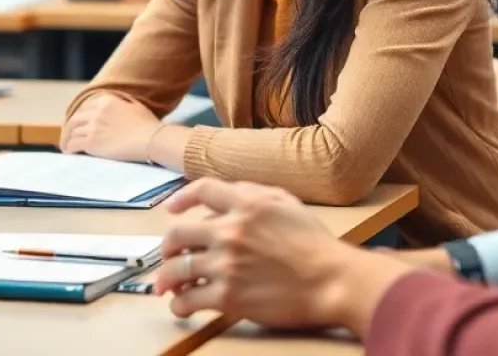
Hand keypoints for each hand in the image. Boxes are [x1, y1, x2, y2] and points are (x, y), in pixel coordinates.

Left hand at [60, 94, 160, 162]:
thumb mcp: (135, 106)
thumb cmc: (148, 125)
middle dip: (70, 128)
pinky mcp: (92, 141)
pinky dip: (69, 148)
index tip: (79, 125)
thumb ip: (122, 102)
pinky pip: (74, 144)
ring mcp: (93, 126)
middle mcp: (97, 111)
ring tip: (67, 147)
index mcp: (107, 100)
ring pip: (72, 132)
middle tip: (68, 136)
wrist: (151, 140)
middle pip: (76, 119)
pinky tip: (69, 153)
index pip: (86, 107)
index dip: (80, 117)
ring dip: (68, 140)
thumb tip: (118, 104)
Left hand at [156, 179, 411, 334]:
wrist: (332, 280)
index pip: (201, 190)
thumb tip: (231, 192)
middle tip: (167, 255)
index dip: (181, 198)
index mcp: (245, 203)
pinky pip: (190, 300)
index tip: (172, 209)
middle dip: (168, 246)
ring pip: (178, 269)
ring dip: (166, 278)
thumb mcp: (287, 202)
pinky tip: (181, 306)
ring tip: (165, 284)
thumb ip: (255, 192)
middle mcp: (230, 230)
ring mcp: (227, 264)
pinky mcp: (229, 296)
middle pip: (179, 233)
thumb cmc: (316, 243)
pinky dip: (180, 305)